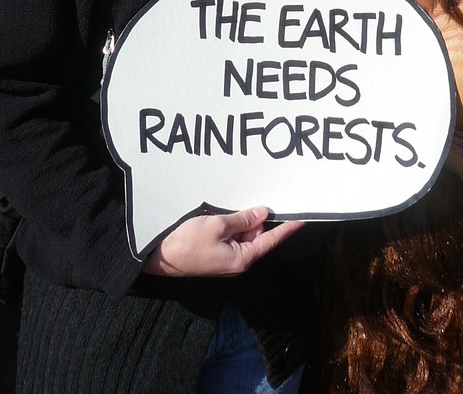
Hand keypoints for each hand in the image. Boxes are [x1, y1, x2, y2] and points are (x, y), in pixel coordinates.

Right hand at [143, 207, 304, 277]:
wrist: (161, 258)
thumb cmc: (188, 243)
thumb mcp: (218, 226)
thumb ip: (242, 219)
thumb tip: (263, 213)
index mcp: (242, 258)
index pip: (271, 240)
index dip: (287, 228)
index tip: (301, 220)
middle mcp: (237, 259)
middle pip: (257, 233)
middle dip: (254, 217)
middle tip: (248, 202)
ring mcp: (226, 257)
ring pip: (243, 232)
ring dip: (238, 219)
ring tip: (226, 209)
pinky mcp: (216, 252)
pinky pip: (230, 235)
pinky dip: (229, 223)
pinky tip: (219, 214)